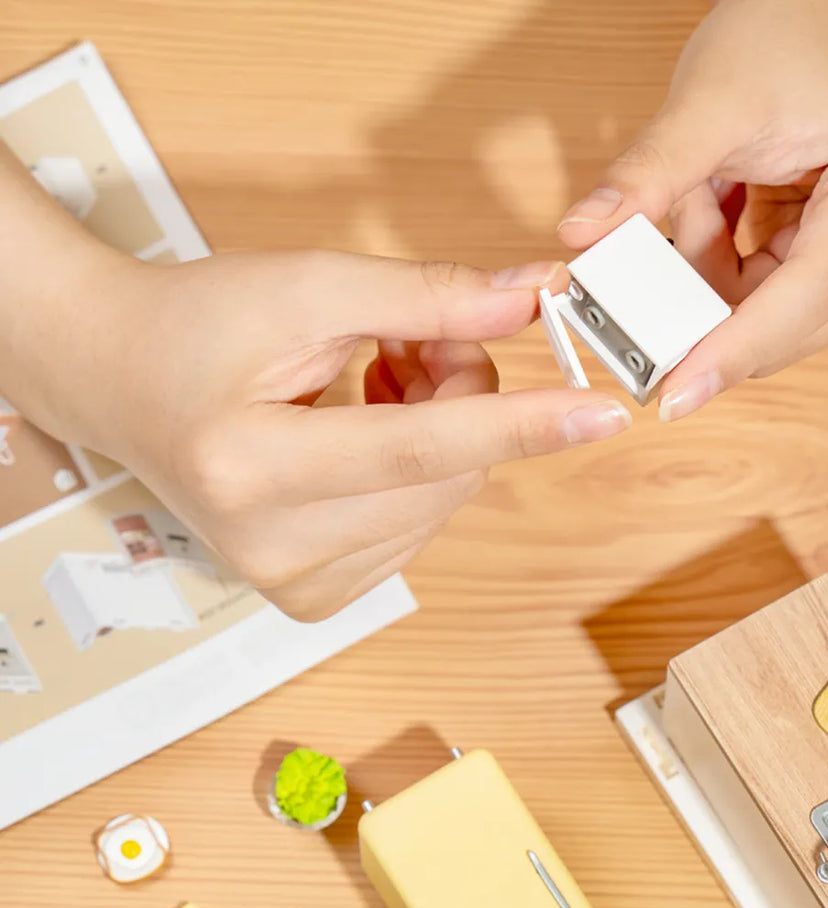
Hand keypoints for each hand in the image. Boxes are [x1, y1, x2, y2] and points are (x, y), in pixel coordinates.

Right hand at [0, 210, 631, 618]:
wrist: (122, 383)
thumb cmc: (198, 327)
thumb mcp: (309, 288)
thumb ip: (427, 298)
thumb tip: (530, 304)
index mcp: (250, 466)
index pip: (418, 451)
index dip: (518, 424)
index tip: (603, 416)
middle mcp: (270, 544)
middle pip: (444, 474)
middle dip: (462, 397)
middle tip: (418, 339)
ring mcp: (291, 583)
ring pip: (443, 503)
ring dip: (441, 434)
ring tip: (372, 382)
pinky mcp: (311, 597)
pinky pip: (417, 529)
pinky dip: (418, 476)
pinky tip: (366, 433)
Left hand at [558, 0, 827, 420]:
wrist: (817, 10)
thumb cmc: (790, 31)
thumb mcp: (709, 100)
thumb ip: (646, 177)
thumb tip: (584, 238)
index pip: (803, 298)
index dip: (732, 351)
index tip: (674, 394)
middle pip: (785, 324)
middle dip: (708, 297)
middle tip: (664, 236)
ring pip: (767, 322)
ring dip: (712, 275)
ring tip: (708, 192)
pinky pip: (763, 302)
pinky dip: (723, 268)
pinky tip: (722, 207)